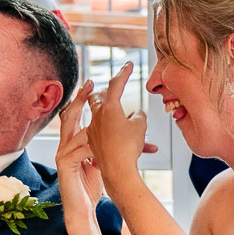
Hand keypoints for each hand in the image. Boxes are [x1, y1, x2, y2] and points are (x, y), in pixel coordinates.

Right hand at [56, 81, 105, 226]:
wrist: (81, 209)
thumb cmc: (91, 185)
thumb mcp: (98, 160)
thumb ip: (101, 146)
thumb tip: (117, 132)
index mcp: (74, 143)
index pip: (76, 115)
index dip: (83, 99)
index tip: (93, 83)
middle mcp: (65, 145)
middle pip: (69, 115)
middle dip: (80, 98)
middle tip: (90, 83)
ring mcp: (62, 154)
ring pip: (77, 130)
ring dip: (95, 125)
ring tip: (107, 117)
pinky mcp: (64, 164)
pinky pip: (79, 148)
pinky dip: (92, 145)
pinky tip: (102, 144)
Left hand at [84, 64, 156, 188]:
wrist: (117, 171)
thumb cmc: (129, 147)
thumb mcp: (140, 126)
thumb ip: (139, 115)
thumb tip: (136, 113)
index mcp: (109, 108)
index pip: (116, 84)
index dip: (123, 73)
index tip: (128, 64)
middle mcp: (97, 116)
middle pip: (97, 96)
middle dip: (106, 91)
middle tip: (114, 88)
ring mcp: (93, 129)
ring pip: (97, 114)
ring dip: (106, 110)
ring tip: (118, 114)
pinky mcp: (93, 142)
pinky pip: (99, 129)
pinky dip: (108, 128)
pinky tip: (118, 134)